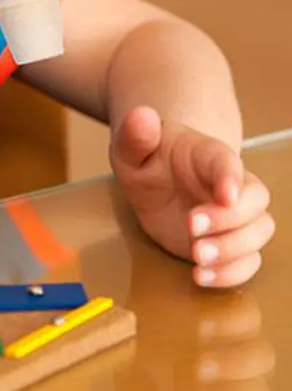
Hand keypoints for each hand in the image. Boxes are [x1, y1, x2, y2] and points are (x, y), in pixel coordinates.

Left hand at [110, 106, 273, 287]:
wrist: (153, 177)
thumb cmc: (146, 156)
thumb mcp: (131, 146)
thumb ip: (135, 134)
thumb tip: (141, 114)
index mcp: (207, 154)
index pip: (228, 162)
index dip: (231, 178)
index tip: (225, 197)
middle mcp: (230, 184)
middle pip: (254, 200)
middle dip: (229, 220)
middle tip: (192, 228)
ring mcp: (234, 215)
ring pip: (258, 232)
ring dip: (233, 249)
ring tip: (196, 256)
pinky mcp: (229, 242)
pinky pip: (249, 261)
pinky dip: (232, 273)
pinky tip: (201, 276)